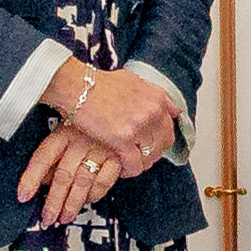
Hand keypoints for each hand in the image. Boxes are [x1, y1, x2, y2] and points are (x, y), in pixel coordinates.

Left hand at [17, 124, 125, 226]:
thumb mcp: (72, 127)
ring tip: (66, 216)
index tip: (24, 196)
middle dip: (54, 201)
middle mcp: (82, 140)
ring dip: (73, 203)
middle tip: (48, 217)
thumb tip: (45, 179)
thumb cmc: (97, 119)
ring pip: (83, 182)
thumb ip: (59, 152)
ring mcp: (102, 148)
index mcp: (66, 132)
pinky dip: (96, 193)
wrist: (125, 110)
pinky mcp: (120, 156)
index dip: (31, 178)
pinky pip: (104, 181)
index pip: (43, 157)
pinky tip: (89, 199)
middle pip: (63, 175)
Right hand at [43, 55, 183, 178]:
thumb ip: (153, 95)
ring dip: (142, 162)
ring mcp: (139, 127)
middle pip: (165, 142)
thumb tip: (169, 108)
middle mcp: (153, 112)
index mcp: (157, 98)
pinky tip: (121, 169)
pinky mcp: (123, 140)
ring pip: (151, 156)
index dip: (162, 136)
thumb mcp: (135, 81)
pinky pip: (134, 164)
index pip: (171, 124)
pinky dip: (129, 170)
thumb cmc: (101, 83)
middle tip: (142, 155)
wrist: (78, 86)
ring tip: (131, 163)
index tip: (153, 141)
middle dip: (154, 151)